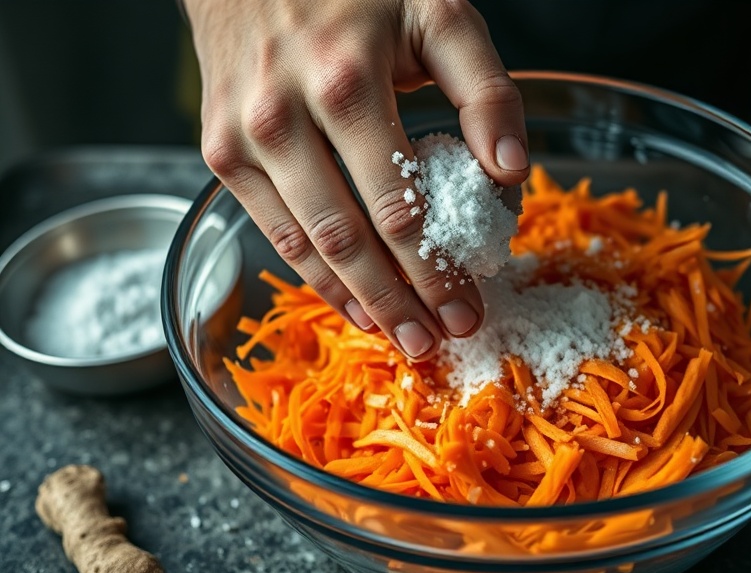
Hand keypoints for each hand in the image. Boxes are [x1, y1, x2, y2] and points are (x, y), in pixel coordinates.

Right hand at [182, 0, 529, 359]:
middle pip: (349, 238)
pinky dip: (313, 276)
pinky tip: (351, 303)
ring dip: (357, 302)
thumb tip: (510, 172)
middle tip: (438, 341)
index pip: (400, 206)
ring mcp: (243, 139)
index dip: (436, 269)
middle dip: (400, 301)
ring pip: (304, 247)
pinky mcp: (220, 152)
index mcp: (346, 83)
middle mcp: (284, 117)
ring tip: (401, 339)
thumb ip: (483, 88)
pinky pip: (272, 231)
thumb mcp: (436, 13)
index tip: (469, 306)